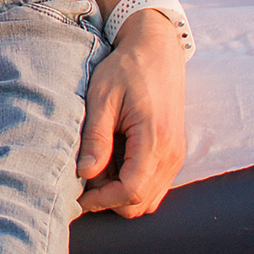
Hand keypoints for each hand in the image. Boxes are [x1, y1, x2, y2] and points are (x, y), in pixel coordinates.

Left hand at [76, 9, 186, 215]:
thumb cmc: (127, 69)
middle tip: (86, 175)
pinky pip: (154, 185)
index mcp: (155, 140)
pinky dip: (133, 184)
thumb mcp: (103, 98)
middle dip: (109, 199)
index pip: (130, 192)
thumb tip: (84, 174)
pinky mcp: (173, 153)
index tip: (77, 197)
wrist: (157, 50)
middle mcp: (172, 154)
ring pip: (149, 199)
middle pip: (140, 203)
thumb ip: (96, 138)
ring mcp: (176, 155)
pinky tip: (113, 161)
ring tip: (99, 165)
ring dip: (121, 193)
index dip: (101, 201)